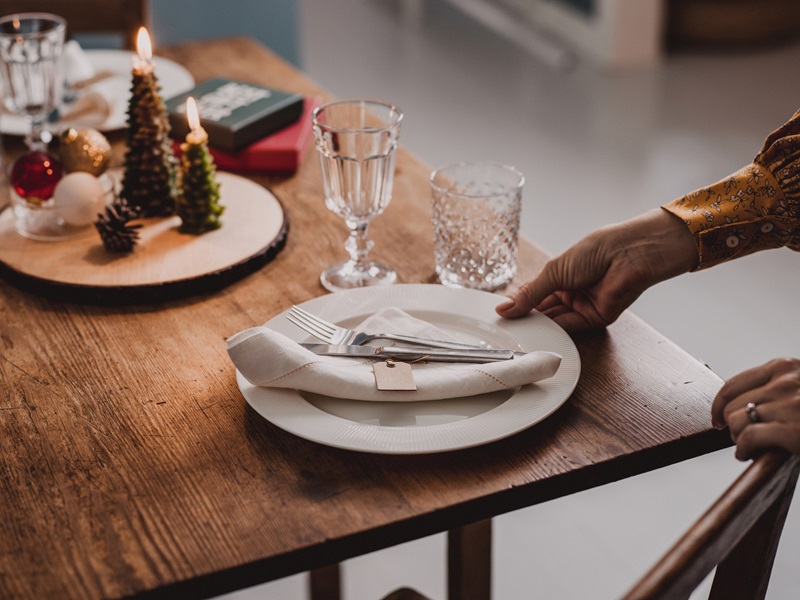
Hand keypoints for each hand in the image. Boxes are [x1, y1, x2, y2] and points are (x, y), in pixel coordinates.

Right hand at [496, 209, 698, 332]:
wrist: (627, 255)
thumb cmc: (594, 251)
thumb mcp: (553, 271)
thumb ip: (530, 294)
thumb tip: (504, 308)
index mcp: (560, 275)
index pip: (533, 293)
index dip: (518, 303)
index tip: (500, 313)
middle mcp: (570, 291)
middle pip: (542, 310)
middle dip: (526, 318)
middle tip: (505, 327)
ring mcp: (582, 306)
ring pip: (554, 321)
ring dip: (538, 326)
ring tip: (517, 332)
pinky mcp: (595, 319)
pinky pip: (571, 328)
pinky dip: (554, 332)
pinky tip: (538, 334)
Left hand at [712, 358, 799, 460]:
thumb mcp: (799, 389)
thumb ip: (776, 389)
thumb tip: (736, 406)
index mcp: (786, 367)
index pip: (733, 384)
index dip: (718, 405)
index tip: (716, 418)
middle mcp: (786, 381)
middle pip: (732, 405)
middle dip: (731, 425)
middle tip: (740, 438)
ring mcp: (791, 404)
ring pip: (737, 421)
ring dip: (737, 438)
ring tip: (747, 446)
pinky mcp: (795, 429)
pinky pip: (748, 437)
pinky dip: (742, 449)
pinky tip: (748, 455)